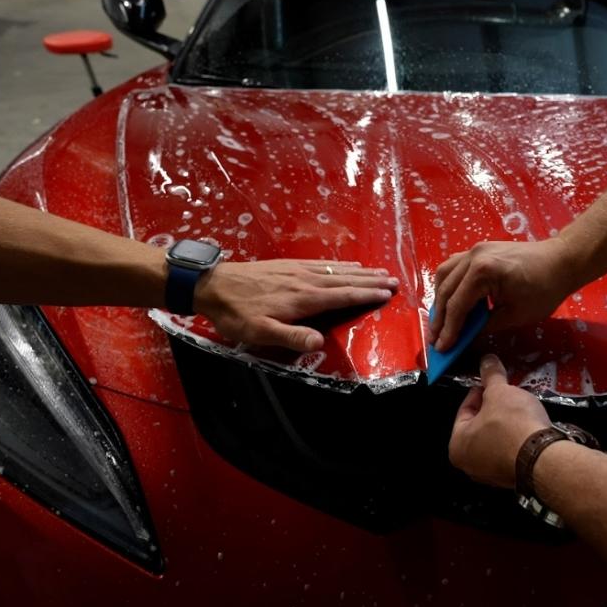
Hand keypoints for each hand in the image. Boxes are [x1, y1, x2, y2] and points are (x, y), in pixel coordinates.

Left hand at [193, 259, 397, 351]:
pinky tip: (347, 265)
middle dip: (371, 281)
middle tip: (394, 280)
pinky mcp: (289, 265)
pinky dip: (340, 265)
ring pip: (336, 270)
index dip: (367, 295)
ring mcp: (298, 270)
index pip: (343, 296)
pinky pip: (322, 264)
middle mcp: (306, 281)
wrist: (212, 284)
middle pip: (345, 280)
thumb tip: (319, 343)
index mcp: (303, 299)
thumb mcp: (259, 332)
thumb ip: (290, 336)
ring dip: (360, 272)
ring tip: (379, 272)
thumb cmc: (236, 313)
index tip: (387, 293)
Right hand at [430, 237, 577, 350]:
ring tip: (441, 322)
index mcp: (483, 272)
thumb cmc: (544, 288)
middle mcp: (473, 256)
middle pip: (446, 290)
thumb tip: (465, 337)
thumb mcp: (515, 315)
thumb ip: (485, 326)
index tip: (442, 348)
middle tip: (436, 340)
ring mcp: (475, 250)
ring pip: (445, 275)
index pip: (458, 305)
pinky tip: (451, 300)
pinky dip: (449, 284)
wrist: (561, 261)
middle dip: (440, 318)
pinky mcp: (479, 250)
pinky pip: (455, 266)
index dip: (449, 330)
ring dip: (440, 299)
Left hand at [449, 354, 550, 488]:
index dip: (480, 391)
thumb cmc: (512, 425)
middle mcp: (470, 464)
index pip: (465, 410)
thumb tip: (487, 361)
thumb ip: (491, 376)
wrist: (542, 458)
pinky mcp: (513, 477)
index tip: (492, 383)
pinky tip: (528, 426)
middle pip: (480, 426)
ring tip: (520, 408)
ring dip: (507, 423)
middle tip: (508, 394)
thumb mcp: (500, 392)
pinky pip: (512, 451)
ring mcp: (492, 474)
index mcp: (457, 445)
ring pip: (497, 439)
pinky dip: (517, 438)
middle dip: (495, 408)